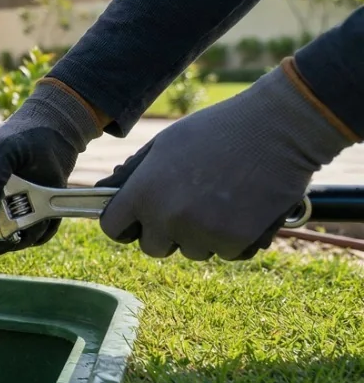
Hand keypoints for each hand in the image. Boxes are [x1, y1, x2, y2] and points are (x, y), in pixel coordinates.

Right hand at [0, 80, 104, 255]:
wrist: (57, 133)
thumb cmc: (21, 136)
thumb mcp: (0, 149)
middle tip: (14, 233)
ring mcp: (1, 212)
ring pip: (5, 243)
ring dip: (23, 234)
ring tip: (37, 212)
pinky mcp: (25, 218)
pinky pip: (31, 238)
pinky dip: (42, 231)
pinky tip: (47, 211)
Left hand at [98, 62, 354, 260]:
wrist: (276, 129)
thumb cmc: (216, 131)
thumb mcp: (164, 145)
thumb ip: (134, 175)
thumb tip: (106, 191)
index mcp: (144, 192)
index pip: (113, 228)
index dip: (124, 224)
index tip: (136, 219)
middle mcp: (168, 218)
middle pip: (152, 247)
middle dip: (165, 232)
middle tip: (187, 205)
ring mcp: (202, 233)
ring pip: (191, 251)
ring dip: (201, 234)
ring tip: (220, 198)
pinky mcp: (235, 242)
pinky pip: (224, 253)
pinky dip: (231, 238)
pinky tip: (242, 208)